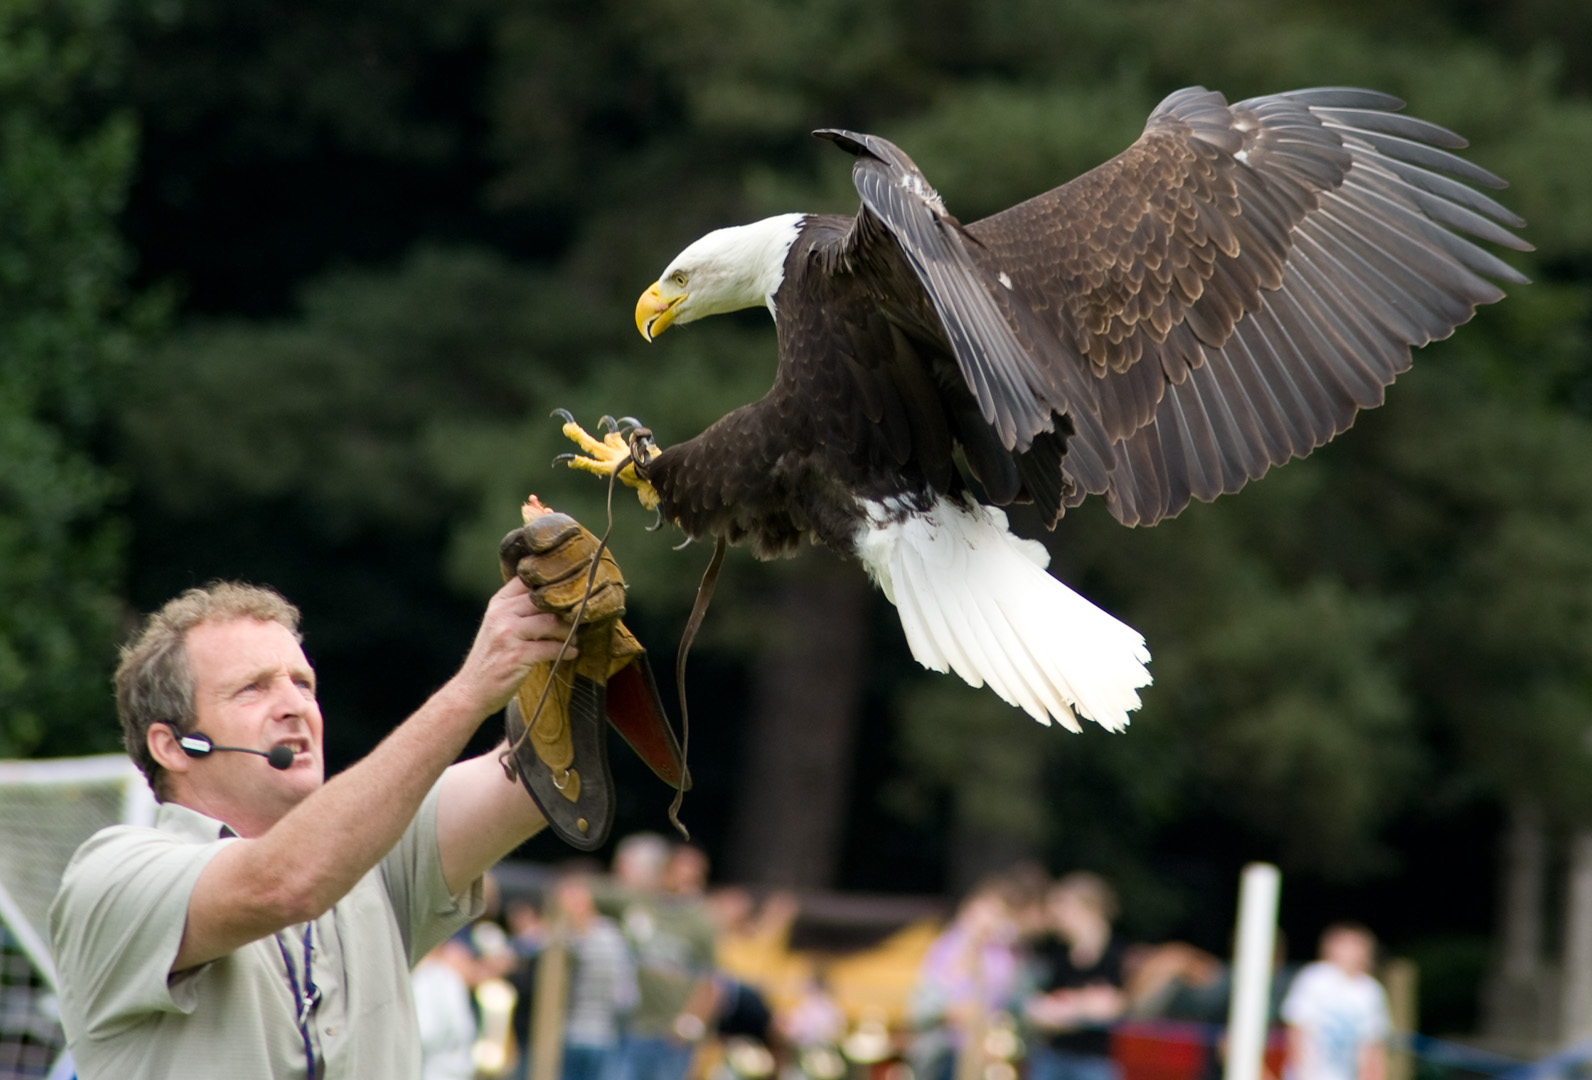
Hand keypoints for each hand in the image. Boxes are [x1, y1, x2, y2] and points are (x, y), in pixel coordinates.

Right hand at [449, 578, 577, 716]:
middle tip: (580, 618)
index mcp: (498, 603)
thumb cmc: (492, 658)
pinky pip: (550, 648)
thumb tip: (557, 600)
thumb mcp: (499, 626)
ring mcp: (507, 634)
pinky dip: (565, 651)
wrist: (471, 691)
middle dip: (566, 609)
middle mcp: (501, 614)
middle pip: (544, 599)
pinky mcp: (515, 655)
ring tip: (574, 638)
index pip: (528, 580)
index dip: (552, 584)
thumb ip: (520, 610)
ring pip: (550, 621)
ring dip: (568, 631)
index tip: (570, 593)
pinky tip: (572, 653)